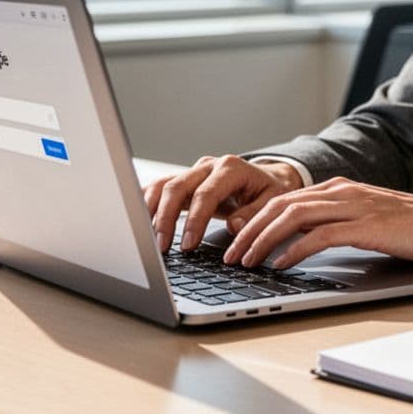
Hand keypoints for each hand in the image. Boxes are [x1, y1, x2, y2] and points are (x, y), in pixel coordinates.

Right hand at [142, 155, 303, 252]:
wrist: (266, 178)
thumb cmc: (268, 192)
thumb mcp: (273, 202)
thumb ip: (254, 214)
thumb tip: (234, 226)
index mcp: (231, 168)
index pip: (205, 194)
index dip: (194, 221)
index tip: (188, 245)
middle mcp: (208, 166)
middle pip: (177, 187)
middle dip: (165, 218)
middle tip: (161, 247)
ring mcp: (193, 172)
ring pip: (163, 185)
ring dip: (151, 211)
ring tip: (145, 237)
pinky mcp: (184, 180)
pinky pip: (159, 188)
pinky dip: (147, 203)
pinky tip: (139, 221)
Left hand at [220, 177, 412, 269]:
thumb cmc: (410, 227)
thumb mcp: (364, 220)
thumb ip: (334, 224)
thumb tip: (299, 244)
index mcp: (336, 189)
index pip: (283, 199)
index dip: (254, 218)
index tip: (234, 239)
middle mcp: (340, 192)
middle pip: (280, 205)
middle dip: (249, 230)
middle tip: (229, 254)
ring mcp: (353, 207)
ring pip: (293, 217)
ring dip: (264, 240)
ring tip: (246, 260)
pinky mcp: (366, 226)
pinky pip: (320, 236)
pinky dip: (295, 250)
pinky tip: (280, 265)